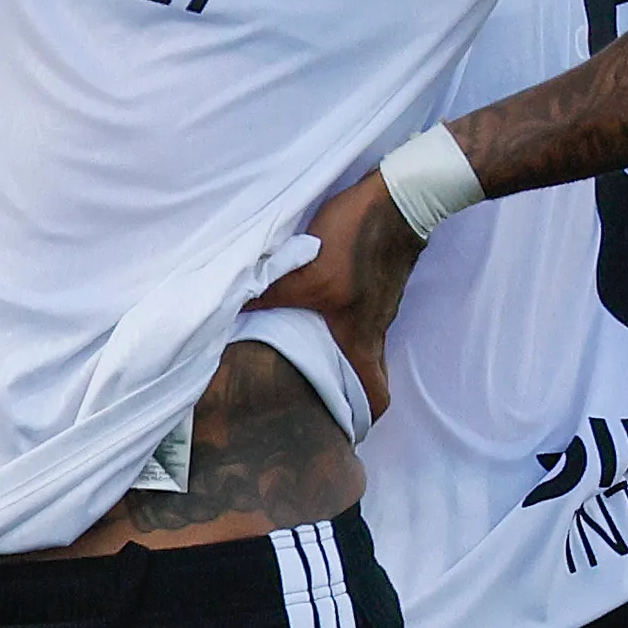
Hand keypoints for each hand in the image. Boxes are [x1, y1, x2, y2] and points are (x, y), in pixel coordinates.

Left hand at [244, 173, 424, 417]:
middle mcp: (375, 328)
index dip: (361, 420)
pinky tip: (307, 312)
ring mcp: (379, 306)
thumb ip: (266, 296)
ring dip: (332, 354)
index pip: (375, 397)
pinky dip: (335, 323)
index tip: (339, 431)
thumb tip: (228, 315)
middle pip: (364, 375)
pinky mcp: (376, 283)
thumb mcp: (301, 272)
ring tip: (294, 357)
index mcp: (361, 338)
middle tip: (304, 395)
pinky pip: (355, 317)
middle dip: (339, 391)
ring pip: (356, 344)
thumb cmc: (352, 240)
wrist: (399, 196)